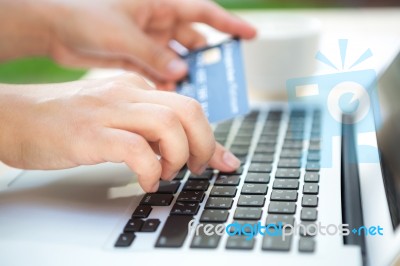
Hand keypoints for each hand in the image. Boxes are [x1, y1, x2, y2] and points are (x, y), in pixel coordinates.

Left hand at [0, 0, 255, 88]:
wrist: (52, 28)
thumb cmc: (83, 15)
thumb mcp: (123, 34)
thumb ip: (154, 54)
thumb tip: (180, 73)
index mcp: (159, 4)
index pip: (203, 12)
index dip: (229, 24)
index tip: (251, 35)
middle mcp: (158, 22)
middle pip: (194, 41)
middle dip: (207, 60)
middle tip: (220, 80)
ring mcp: (148, 41)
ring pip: (178, 60)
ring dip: (186, 76)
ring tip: (198, 94)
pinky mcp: (137, 58)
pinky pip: (160, 72)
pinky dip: (167, 84)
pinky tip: (173, 96)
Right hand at [0, 74, 240, 191]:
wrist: (16, 118)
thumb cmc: (67, 121)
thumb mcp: (117, 118)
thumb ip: (150, 129)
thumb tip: (185, 148)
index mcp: (137, 88)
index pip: (189, 106)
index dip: (211, 137)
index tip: (221, 160)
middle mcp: (127, 94)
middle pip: (188, 110)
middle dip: (205, 145)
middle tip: (197, 168)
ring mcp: (109, 111)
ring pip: (168, 126)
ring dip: (179, 157)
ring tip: (167, 174)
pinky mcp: (89, 134)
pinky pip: (135, 149)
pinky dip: (150, 170)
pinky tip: (146, 181)